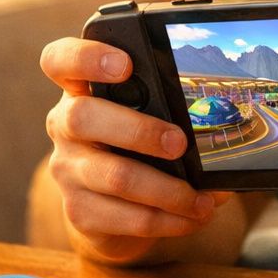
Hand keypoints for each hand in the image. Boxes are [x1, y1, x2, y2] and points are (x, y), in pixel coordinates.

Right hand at [40, 36, 227, 259]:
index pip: (60, 60)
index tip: (124, 64)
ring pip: (115, 176)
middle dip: (139, 130)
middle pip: (82, 117)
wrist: (111, 210)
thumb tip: (217, 135)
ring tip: (202, 199)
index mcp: (81, 91)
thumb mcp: (146, 119)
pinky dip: (169, 220)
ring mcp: (68, 170)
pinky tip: (192, 217)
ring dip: (169, 190)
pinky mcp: (80, 212)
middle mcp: (65, 126)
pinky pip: (128, 217)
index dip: (86, 57)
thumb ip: (168, 111)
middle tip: (179, 144)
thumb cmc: (136, 148)